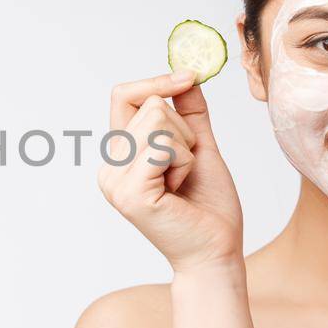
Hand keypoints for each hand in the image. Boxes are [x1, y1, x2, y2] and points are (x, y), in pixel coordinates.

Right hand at [97, 70, 243, 271]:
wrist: (217, 252)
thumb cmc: (208, 207)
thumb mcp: (199, 148)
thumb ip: (190, 113)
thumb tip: (188, 75)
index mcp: (120, 156)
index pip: (124, 96)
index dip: (155, 82)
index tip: (188, 76)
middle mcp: (110, 167)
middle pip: (148, 105)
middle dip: (182, 130)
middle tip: (185, 168)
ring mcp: (115, 181)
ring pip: (158, 122)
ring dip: (185, 148)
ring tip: (182, 180)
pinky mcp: (130, 192)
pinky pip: (163, 146)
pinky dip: (184, 162)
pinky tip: (180, 189)